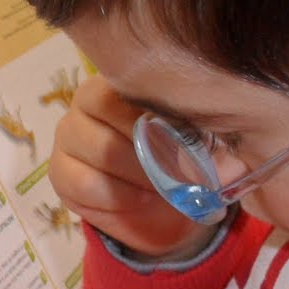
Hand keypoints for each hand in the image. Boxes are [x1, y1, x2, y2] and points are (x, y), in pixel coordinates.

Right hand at [48, 75, 217, 258]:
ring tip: (166, 190)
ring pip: (101, 150)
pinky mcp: (59, 172)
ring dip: (141, 176)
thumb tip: (230, 155)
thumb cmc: (183, 162)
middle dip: (154, 148)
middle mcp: (85, 101)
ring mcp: (68, 136)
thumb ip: (211, 140)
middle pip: (109, 111)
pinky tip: (140, 201)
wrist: (163, 207)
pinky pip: (86, 183)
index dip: (160, 111)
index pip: (129, 80)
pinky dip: (119, 197)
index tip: (192, 141)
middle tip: (187, 173)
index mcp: (122, 80)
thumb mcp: (204, 145)